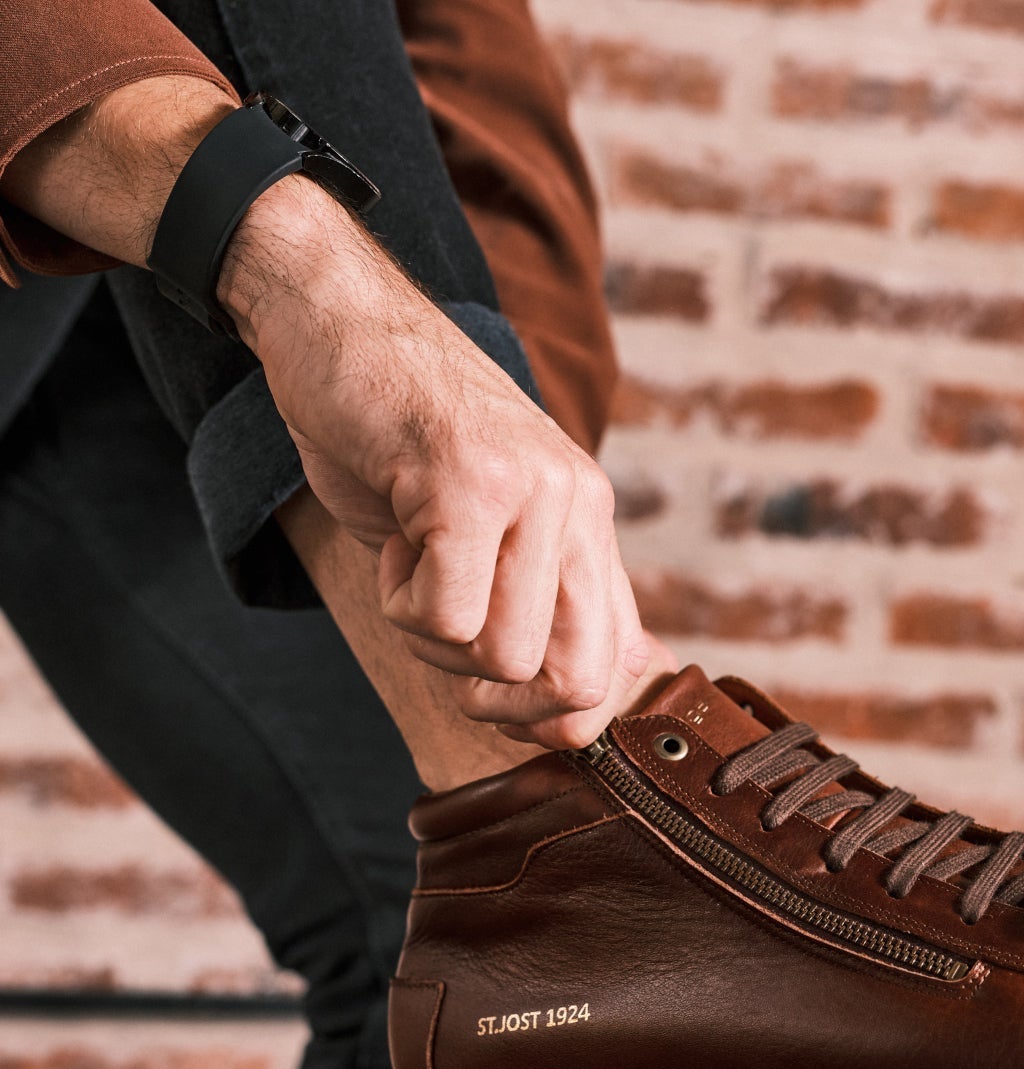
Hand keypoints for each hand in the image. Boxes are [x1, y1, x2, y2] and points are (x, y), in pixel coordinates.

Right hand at [218, 175, 650, 744]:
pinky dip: (397, 600)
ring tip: (413, 562)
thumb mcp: (484, 526)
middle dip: (498, 700)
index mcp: (589, 522)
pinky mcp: (470, 482)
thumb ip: (538, 600)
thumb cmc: (395, 438)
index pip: (612, 667)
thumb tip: (586, 710)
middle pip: (574, 681)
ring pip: (502, 656)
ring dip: (433, 638)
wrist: (334, 320)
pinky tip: (394, 535)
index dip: (550, 717)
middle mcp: (578, 505)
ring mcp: (532, 491)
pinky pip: (444, 615)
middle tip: (443, 640)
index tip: (489, 698)